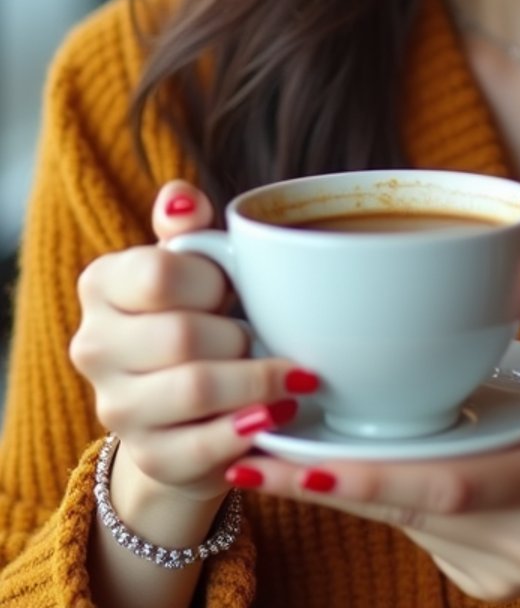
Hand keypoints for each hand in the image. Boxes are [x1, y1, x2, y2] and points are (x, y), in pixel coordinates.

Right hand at [70, 180, 318, 505]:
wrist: (188, 404)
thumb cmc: (198, 313)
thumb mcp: (194, 264)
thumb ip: (187, 229)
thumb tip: (180, 197)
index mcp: (101, 284)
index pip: (157, 274)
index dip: (210, 281)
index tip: (233, 289)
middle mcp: (94, 346)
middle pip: (181, 336)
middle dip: (239, 335)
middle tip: (267, 335)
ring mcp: (116, 408)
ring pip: (195, 390)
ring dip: (255, 381)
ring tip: (289, 373)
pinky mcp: (148, 458)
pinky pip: (203, 447)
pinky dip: (248, 428)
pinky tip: (277, 416)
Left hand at [223, 259, 519, 604]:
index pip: (448, 486)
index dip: (369, 477)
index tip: (298, 456)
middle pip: (402, 509)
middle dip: (319, 482)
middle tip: (245, 447)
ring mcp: (496, 571)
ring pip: (399, 523)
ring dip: (337, 487)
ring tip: (266, 446)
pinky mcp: (479, 582)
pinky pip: (414, 532)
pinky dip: (374, 497)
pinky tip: (330, 464)